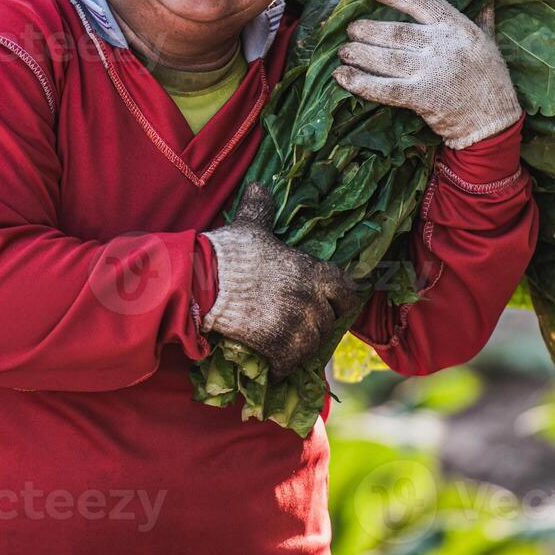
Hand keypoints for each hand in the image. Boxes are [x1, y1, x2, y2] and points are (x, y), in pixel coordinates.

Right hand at [201, 184, 362, 377]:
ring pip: (312, 344)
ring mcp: (297, 326)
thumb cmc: (232, 251)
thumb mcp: (252, 225)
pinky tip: (276, 368)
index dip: (342, 299)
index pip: (347, 290)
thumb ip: (261, 207)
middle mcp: (312, 300)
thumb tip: (258, 186)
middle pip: (328, 321)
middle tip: (302, 325)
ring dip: (302, 347)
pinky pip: (291, 364)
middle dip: (318, 324)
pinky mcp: (279, 347)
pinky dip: (284, 368)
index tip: (334, 303)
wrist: (207, 281)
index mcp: (313, 271)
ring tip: (289, 346)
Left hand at [332, 0, 521, 149]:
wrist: (493, 121)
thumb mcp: (488, 42)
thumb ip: (482, 19)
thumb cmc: (489, 78)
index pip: (421, 0)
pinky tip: (342, 76)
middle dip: (368, 30)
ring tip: (344, 51)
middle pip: (395, 33)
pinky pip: (384, 89)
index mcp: (457, 27)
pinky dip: (360, 82)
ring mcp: (431, 73)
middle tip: (351, 30)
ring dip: (359, 54)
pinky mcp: (421, 98)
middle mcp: (442, 47)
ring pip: (386, 59)